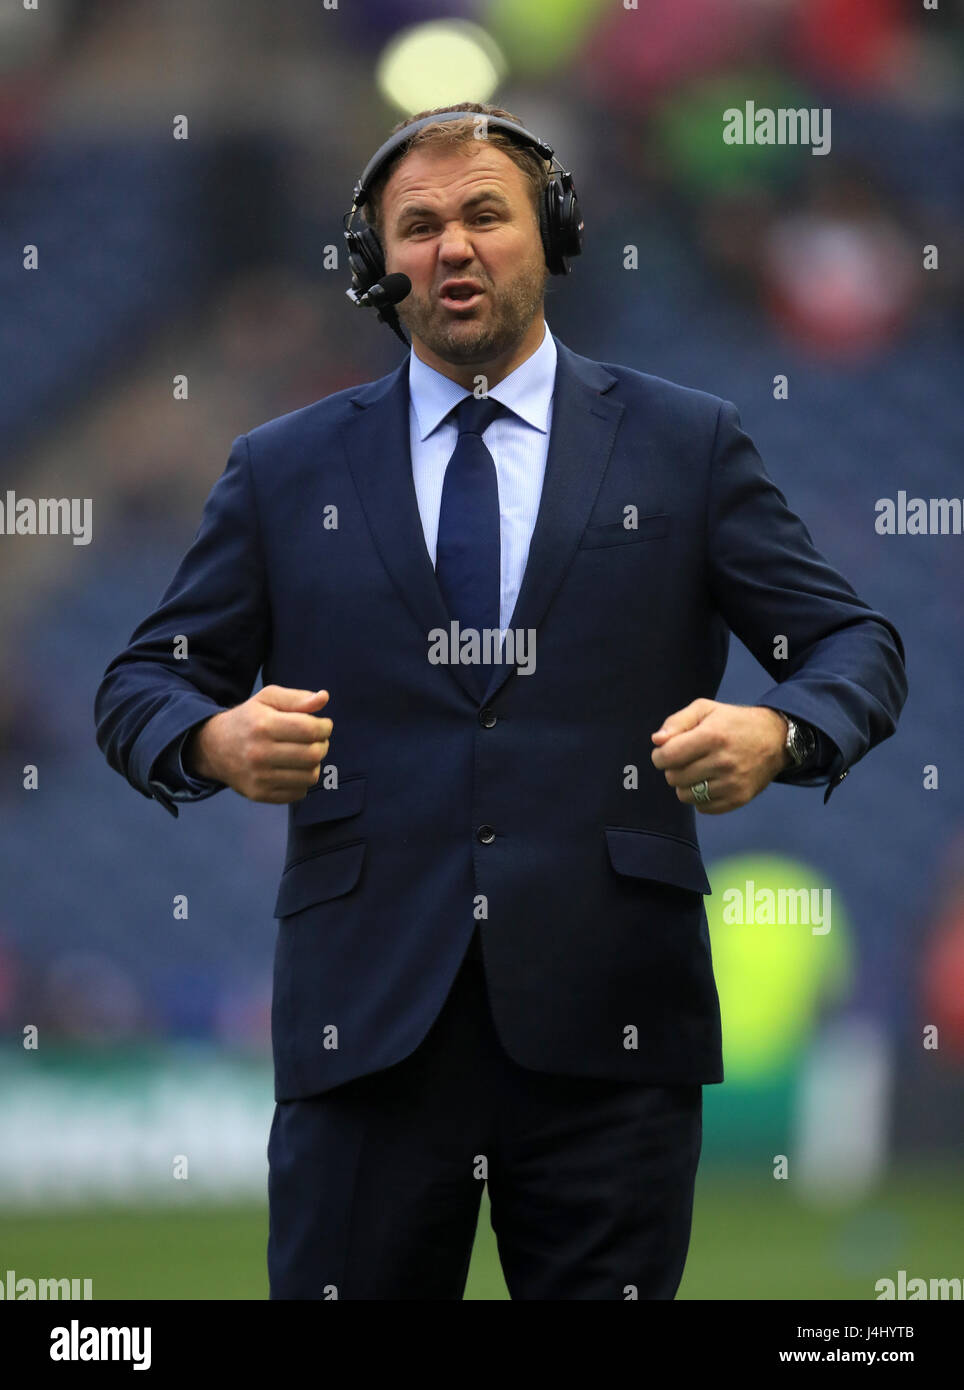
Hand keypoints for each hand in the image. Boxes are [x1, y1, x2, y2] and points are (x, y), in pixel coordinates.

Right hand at [185, 686, 332, 803]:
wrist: (214, 748)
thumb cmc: (248, 720)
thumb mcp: (267, 699)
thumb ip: (297, 698)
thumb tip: (324, 698)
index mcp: (263, 725)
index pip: (310, 730)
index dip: (325, 727)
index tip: (324, 725)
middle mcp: (259, 753)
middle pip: (313, 754)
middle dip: (323, 745)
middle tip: (317, 740)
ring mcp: (259, 777)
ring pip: (310, 776)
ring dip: (315, 764)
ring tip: (305, 754)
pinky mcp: (260, 794)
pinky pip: (299, 793)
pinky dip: (303, 781)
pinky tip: (293, 769)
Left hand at [651, 699, 788, 813]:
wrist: (776, 739)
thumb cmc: (734, 722)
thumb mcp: (705, 709)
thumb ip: (677, 722)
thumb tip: (656, 741)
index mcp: (712, 736)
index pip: (667, 757)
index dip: (659, 756)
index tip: (666, 752)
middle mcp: (723, 762)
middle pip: (674, 778)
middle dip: (673, 769)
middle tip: (686, 760)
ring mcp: (732, 783)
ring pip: (685, 796)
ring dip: (685, 785)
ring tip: (698, 771)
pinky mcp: (739, 799)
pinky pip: (703, 808)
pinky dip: (700, 797)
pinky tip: (710, 782)